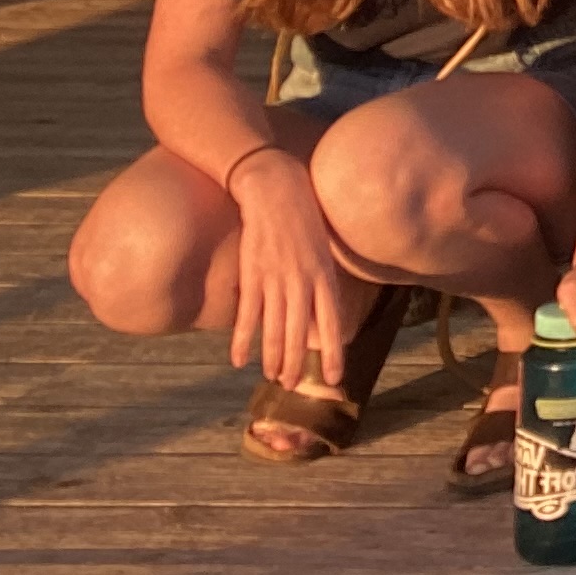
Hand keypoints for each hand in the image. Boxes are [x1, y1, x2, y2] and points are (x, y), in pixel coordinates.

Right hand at [222, 145, 345, 392]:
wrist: (275, 188)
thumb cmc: (303, 216)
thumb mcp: (323, 247)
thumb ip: (323, 278)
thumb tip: (324, 310)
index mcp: (323, 273)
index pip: (332, 320)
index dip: (334, 351)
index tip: (336, 376)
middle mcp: (302, 279)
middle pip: (301, 331)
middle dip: (298, 362)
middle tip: (294, 386)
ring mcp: (275, 278)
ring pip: (275, 328)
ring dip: (273, 356)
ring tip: (273, 378)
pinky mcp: (252, 273)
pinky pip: (247, 314)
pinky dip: (242, 339)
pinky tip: (238, 360)